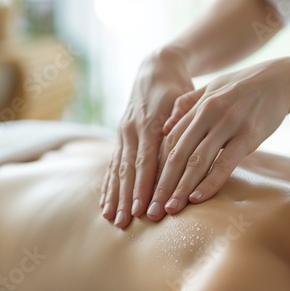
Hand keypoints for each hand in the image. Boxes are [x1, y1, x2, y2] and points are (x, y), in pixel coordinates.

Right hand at [100, 47, 193, 227]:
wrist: (156, 68)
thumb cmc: (177, 87)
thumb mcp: (185, 99)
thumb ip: (181, 122)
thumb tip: (179, 148)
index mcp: (151, 122)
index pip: (147, 161)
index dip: (144, 187)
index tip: (143, 209)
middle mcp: (133, 129)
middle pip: (129, 170)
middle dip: (127, 198)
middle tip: (125, 223)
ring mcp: (123, 133)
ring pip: (117, 169)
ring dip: (114, 195)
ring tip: (111, 218)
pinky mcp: (120, 135)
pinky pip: (112, 163)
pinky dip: (108, 184)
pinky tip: (104, 202)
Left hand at [146, 58, 289, 220]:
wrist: (284, 79)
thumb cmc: (244, 86)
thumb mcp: (212, 88)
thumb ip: (187, 105)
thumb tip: (164, 128)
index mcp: (198, 106)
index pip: (169, 141)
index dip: (156, 167)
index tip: (148, 190)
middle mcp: (209, 114)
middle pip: (178, 154)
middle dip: (162, 184)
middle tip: (153, 210)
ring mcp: (229, 124)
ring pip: (198, 160)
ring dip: (181, 188)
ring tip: (170, 210)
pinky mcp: (249, 135)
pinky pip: (225, 163)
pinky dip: (210, 182)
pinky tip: (197, 198)